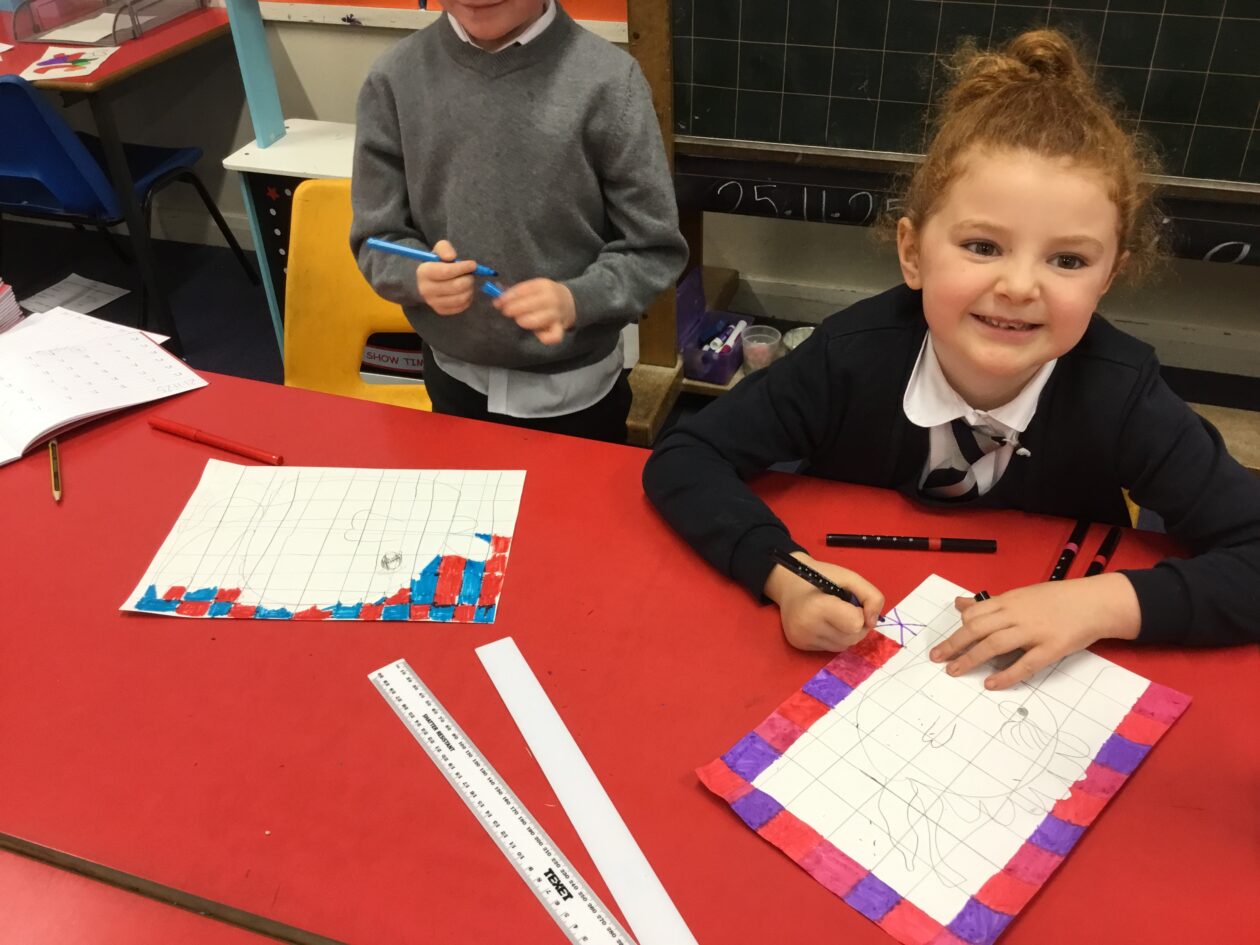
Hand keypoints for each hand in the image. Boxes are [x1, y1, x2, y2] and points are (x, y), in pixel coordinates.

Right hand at [416, 239, 477, 314]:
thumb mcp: (438, 250)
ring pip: (460, 298)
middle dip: (469, 279)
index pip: (447, 271)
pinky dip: (468, 298)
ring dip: (470, 289)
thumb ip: (445, 248)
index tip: (473, 265)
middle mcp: (426, 289)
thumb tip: (452, 256)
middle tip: (471, 274)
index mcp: (424, 272)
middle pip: (456, 286)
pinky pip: (461, 307)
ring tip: (468, 282)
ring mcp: (433, 302)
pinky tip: (465, 291)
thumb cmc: (436, 263)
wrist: (426, 281)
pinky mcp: (441, 311)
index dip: (463, 267)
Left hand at [494, 278, 575, 344]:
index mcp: (543, 285)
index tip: (498, 302)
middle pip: (529, 304)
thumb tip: (497, 302)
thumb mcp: (533, 288)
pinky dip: (544, 337)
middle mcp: (551, 298)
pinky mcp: (560, 328)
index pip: (523, 290)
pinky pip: (553, 336)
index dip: (508, 297)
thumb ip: (515, 293)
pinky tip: (537, 334)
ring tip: (520, 320)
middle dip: (514, 309)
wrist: (570, 301)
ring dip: (525, 321)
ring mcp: (557, 314)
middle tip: (507, 312)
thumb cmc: (544, 296)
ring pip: (538, 320)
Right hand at [763, 552, 883, 651]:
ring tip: (835, 615)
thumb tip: (872, 622)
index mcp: (817, 607)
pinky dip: (835, 637)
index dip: (860, 612)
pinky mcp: (800, 646)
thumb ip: (871, 596)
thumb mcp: (850, 578)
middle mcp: (807, 628)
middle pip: (852, 638)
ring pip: (844, 646)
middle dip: (856, 624)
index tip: (850, 602)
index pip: (855, 624)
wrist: (789, 583)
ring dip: (847, 632)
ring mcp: (803, 639)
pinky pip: (832, 648)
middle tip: (844, 608)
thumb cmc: (822, 576)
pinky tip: (825, 623)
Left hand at [930, 573, 1141, 689]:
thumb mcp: (1020, 594)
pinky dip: (1006, 675)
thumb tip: (959, 603)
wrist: (1095, 602)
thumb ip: (989, 603)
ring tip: (955, 671)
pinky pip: (1025, 664)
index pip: (974, 614)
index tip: (947, 643)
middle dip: (954, 644)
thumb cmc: (1057, 599)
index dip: (958, 629)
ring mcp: (1034, 631)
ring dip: (971, 659)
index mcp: (1009, 600)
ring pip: (994, 645)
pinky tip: (991, 684)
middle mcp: (1018, 614)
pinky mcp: (1051, 648)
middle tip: (937, 659)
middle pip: (978, 629)